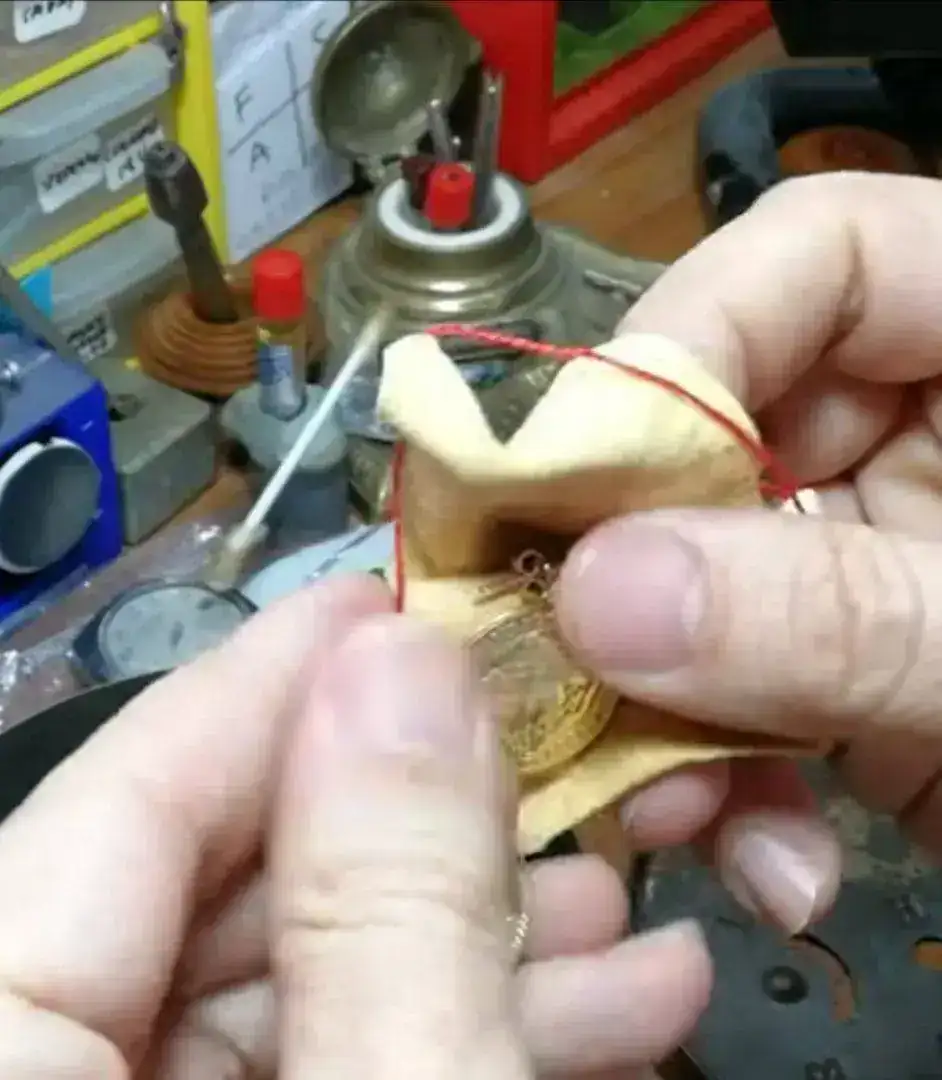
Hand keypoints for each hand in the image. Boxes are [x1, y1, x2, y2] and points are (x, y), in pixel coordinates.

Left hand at [0, 574, 708, 1077]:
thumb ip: (388, 905)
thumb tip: (406, 671)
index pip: (113, 801)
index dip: (270, 683)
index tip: (392, 601)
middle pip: (215, 893)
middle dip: (414, 823)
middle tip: (549, 750)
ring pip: (289, 993)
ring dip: (468, 939)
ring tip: (615, 901)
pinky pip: (321, 1074)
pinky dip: (450, 1036)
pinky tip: (601, 1009)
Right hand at [557, 172, 941, 933]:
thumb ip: (843, 615)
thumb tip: (599, 594)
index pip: (817, 259)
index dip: (688, 345)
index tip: (584, 480)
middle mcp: (922, 436)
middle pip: (724, 442)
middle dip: (646, 574)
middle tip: (569, 658)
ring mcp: (877, 558)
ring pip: (708, 591)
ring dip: (675, 711)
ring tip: (667, 807)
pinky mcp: (856, 671)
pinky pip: (748, 695)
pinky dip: (735, 782)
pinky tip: (767, 862)